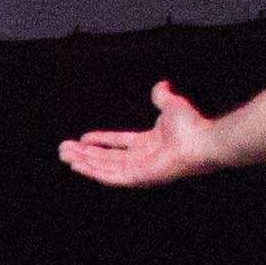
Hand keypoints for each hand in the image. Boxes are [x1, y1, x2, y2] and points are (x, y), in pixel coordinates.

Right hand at [58, 80, 224, 189]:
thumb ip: (162, 97)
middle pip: (107, 158)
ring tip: (64, 156)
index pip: (118, 144)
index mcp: (149, 144)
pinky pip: (112, 177)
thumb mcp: (172, 106)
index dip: (100, 141)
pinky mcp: (139, 178)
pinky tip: (78, 166)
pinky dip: (93, 172)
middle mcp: (143, 158)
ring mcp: (141, 170)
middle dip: (85, 154)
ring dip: (84, 162)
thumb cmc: (192, 126)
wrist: (202, 140)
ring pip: (105, 168)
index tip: (82, 138)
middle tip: (64, 149)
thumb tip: (161, 85)